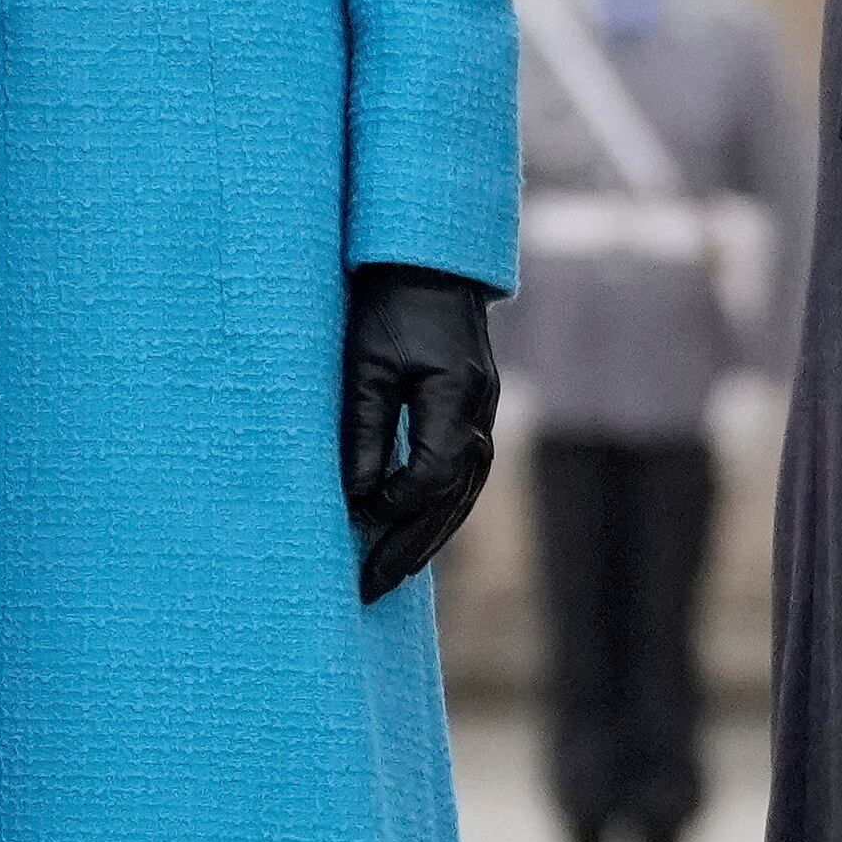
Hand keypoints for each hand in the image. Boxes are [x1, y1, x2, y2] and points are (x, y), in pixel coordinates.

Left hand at [341, 264, 501, 601]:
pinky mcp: (476, 404)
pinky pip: (465, 470)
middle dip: (412, 545)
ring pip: (465, 490)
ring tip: (392, 570)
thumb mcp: (364, 364)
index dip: (395, 507)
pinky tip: (413, 524)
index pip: (433, 476)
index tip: (356, 524)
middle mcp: (480, 408)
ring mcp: (484, 407)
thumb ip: (365, 431)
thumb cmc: (387, 303)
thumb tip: (361, 497)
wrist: (428, 255)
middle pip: (454, 497)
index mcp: (456, 396)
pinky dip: (440, 504)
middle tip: (371, 586)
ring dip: (429, 533)